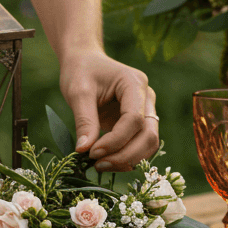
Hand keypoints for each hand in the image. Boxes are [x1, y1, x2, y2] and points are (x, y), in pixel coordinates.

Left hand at [59, 49, 158, 170]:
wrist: (85, 62)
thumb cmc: (81, 71)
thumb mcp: (77, 92)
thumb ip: (84, 120)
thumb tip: (83, 150)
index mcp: (134, 83)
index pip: (134, 119)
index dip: (116, 141)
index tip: (92, 152)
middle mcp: (147, 98)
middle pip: (149, 135)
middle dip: (125, 155)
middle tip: (97, 164)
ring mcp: (146, 111)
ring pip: (149, 144)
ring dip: (127, 160)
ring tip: (99, 165)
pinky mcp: (139, 123)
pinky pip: (140, 145)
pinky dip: (125, 158)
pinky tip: (105, 161)